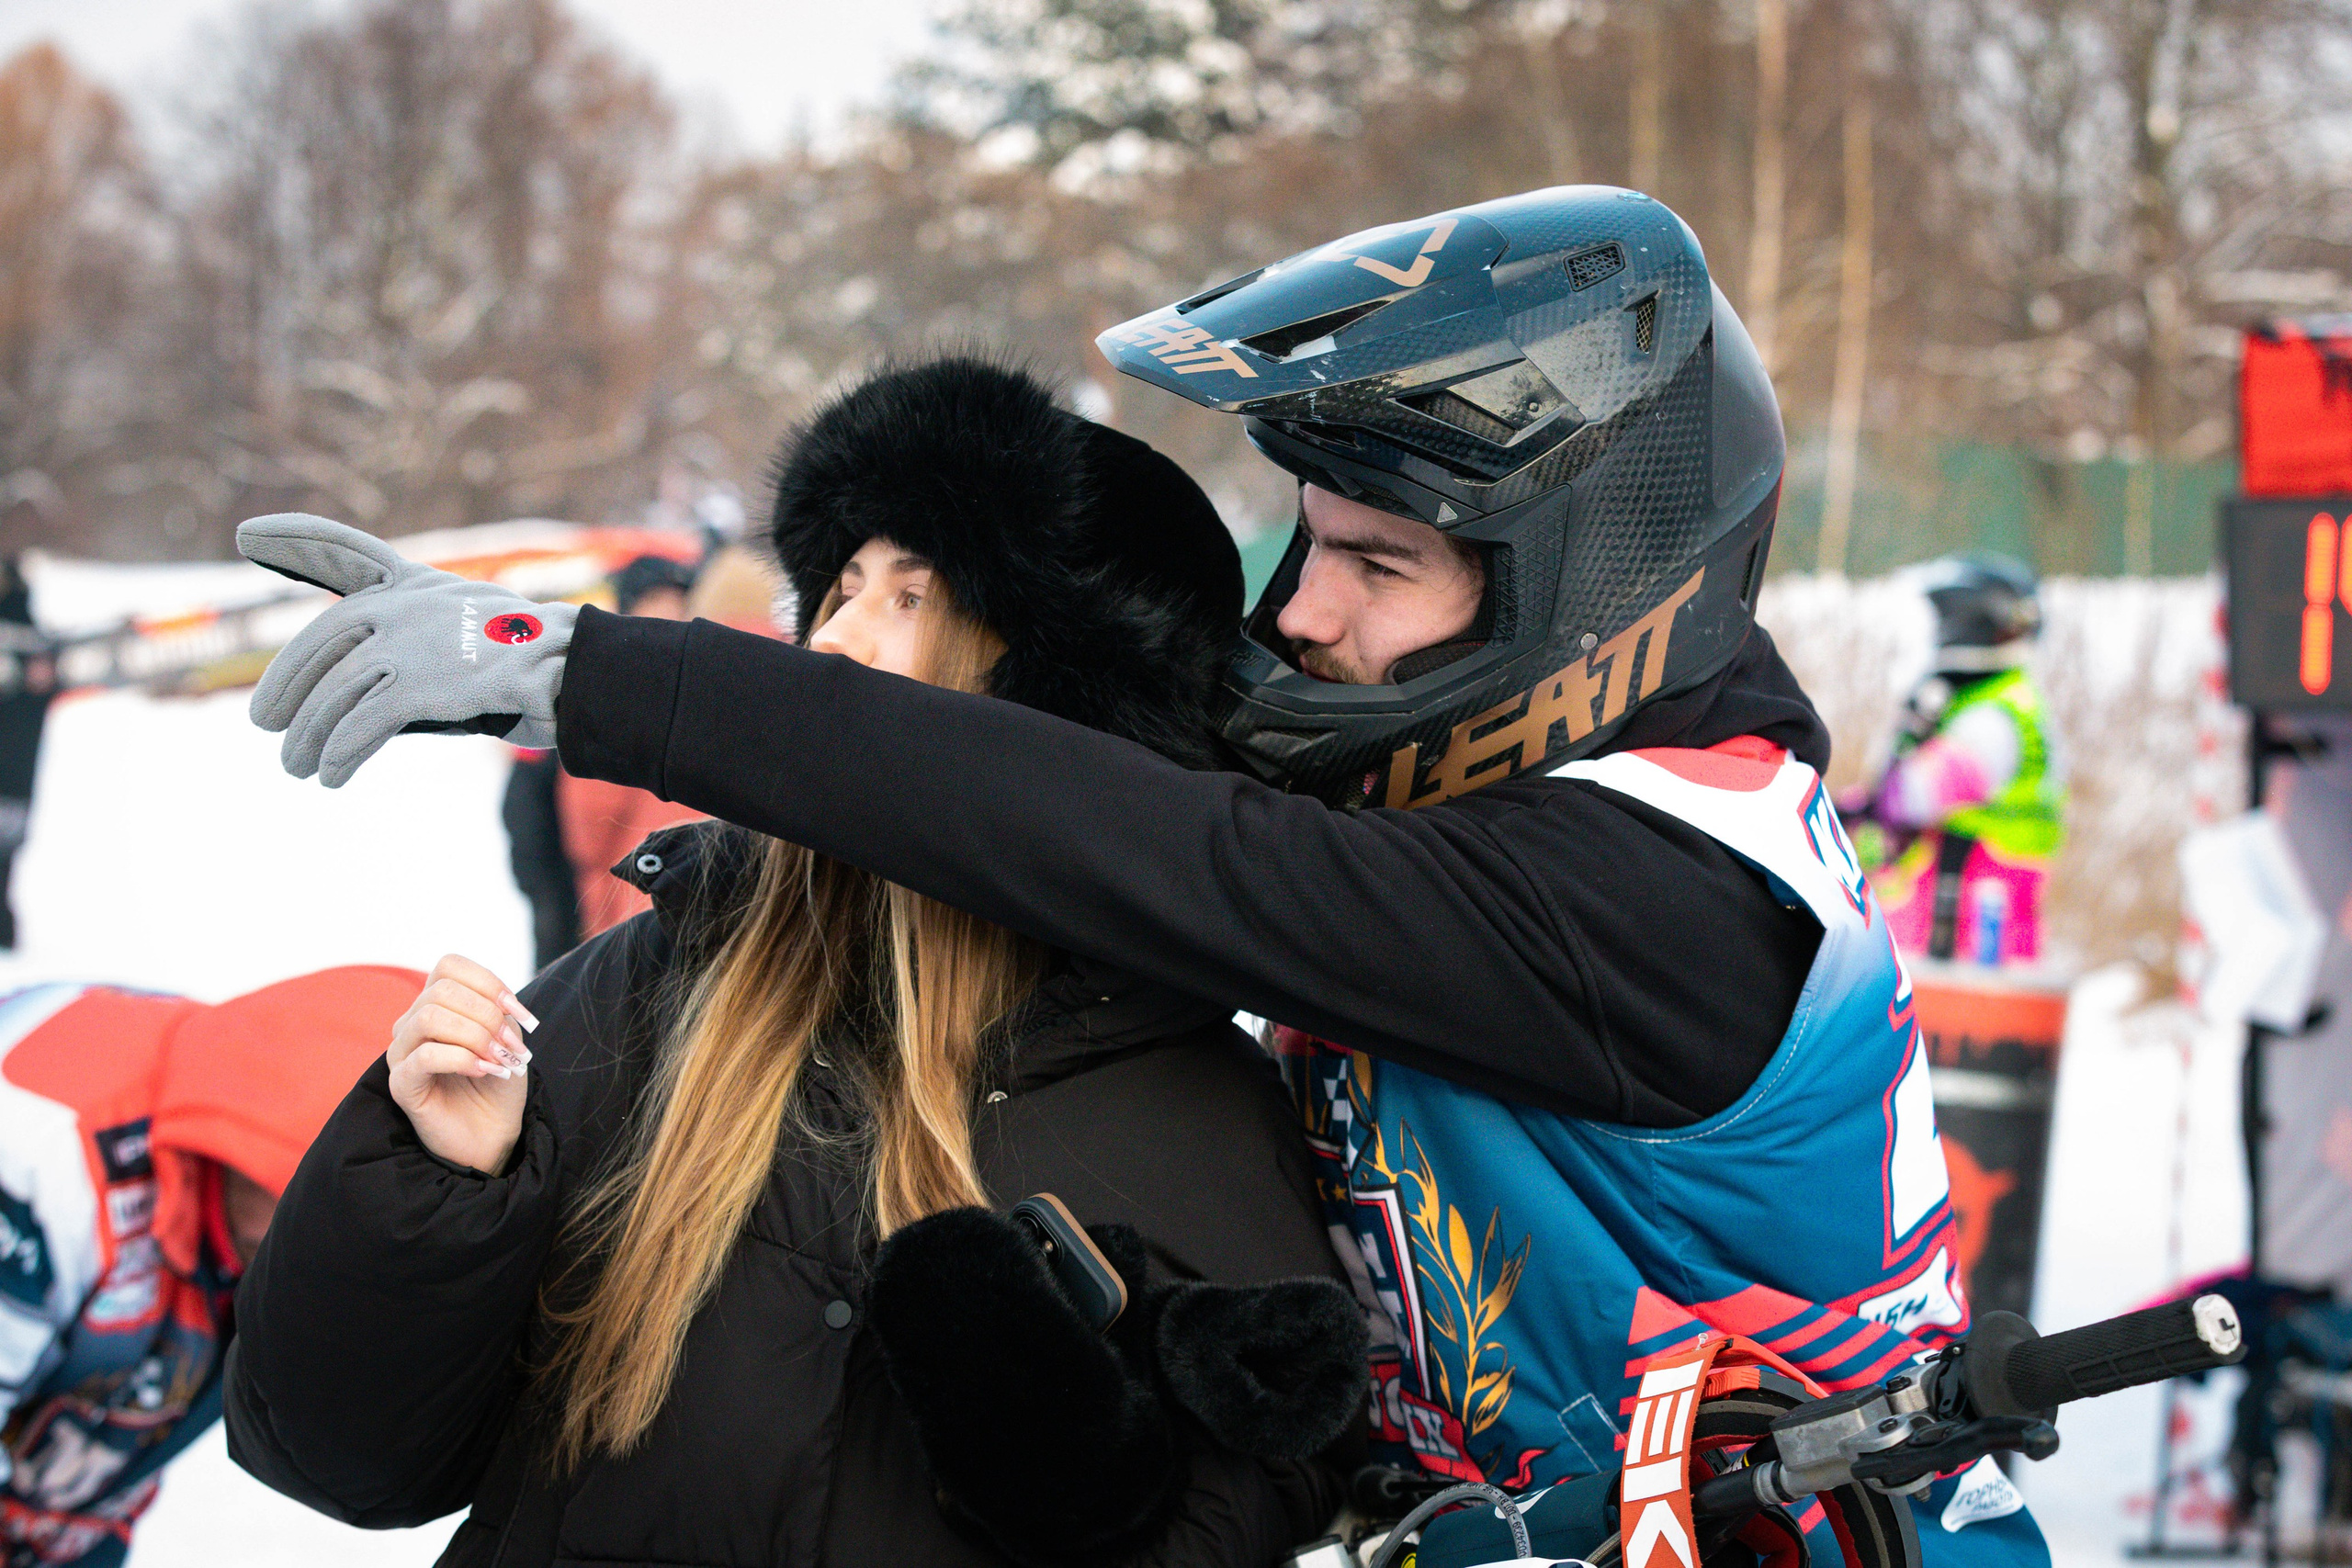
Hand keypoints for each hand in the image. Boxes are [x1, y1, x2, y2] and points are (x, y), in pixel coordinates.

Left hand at [238, 513, 576, 786]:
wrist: (577, 674)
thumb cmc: (534, 663)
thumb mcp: (470, 633)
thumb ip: (419, 645)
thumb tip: (369, 692)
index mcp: (415, 583)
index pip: (345, 550)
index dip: (296, 539)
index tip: (249, 534)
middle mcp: (403, 603)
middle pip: (320, 644)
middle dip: (285, 685)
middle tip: (267, 723)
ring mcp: (409, 642)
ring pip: (333, 694)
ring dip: (309, 737)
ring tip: (298, 767)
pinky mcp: (419, 684)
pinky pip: (360, 725)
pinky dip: (340, 754)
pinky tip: (331, 776)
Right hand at [387, 954, 536, 1174]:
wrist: (492, 1133)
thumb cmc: (497, 1082)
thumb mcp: (506, 1037)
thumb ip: (497, 1012)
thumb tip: (498, 1003)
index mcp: (435, 1005)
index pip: (449, 966)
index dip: (489, 983)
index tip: (520, 1014)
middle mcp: (411, 1024)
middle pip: (441, 991)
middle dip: (487, 1015)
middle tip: (513, 1046)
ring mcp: (401, 1053)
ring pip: (430, 1017)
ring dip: (476, 1036)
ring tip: (501, 1060)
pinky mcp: (400, 1084)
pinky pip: (424, 1056)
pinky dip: (462, 1059)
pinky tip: (484, 1071)